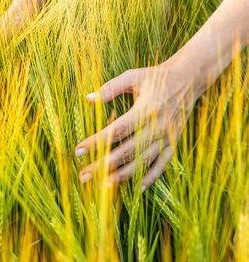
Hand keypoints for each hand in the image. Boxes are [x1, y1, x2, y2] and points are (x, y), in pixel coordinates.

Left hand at [76, 62, 198, 191]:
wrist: (188, 81)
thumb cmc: (155, 77)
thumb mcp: (132, 76)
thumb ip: (110, 88)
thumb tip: (88, 99)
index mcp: (145, 110)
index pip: (116, 131)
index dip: (96, 143)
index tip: (78, 150)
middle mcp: (157, 127)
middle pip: (127, 152)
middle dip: (103, 165)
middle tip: (83, 175)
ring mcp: (166, 139)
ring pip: (142, 163)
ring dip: (121, 176)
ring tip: (102, 186)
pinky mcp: (173, 145)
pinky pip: (162, 166)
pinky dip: (150, 178)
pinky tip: (136, 190)